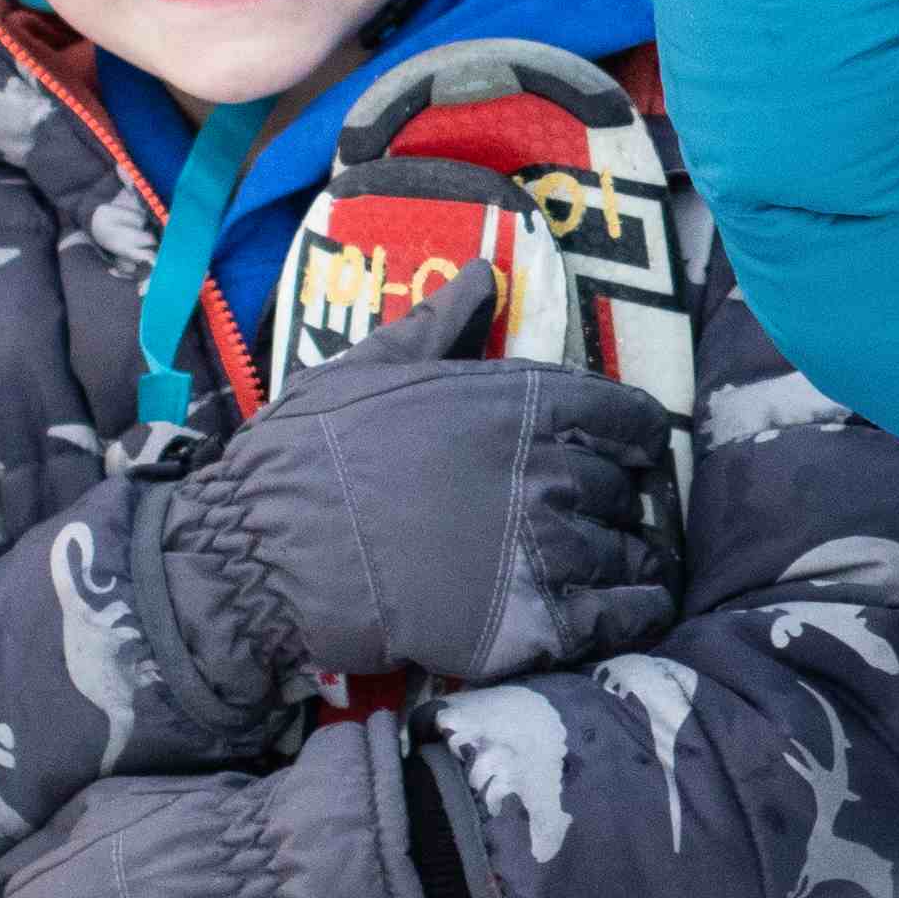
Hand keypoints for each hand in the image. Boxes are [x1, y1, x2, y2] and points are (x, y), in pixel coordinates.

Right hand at [143, 264, 681, 694]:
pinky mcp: (535, 623)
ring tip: (610, 568)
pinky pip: (623, 614)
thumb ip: (441, 325)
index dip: (631, 438)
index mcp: (522, 402)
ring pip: (630, 552)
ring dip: (626, 558)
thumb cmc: (309, 453)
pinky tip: (619, 609)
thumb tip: (484, 274)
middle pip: (626, 488)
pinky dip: (633, 611)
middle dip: (614, 501)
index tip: (620, 454)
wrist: (265, 553)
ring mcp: (547, 549)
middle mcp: (549, 469)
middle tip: (595, 517)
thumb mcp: (371, 366)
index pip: (630, 418)